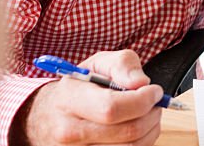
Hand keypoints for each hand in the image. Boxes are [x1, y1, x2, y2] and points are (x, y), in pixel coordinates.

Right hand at [17, 50, 162, 145]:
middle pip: (127, 132)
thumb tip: (141, 82)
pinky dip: (141, 142)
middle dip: (151, 114)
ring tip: (147, 114)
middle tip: (155, 102)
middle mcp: (70, 132)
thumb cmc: (79, 88)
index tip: (154, 91)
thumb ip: (122, 65)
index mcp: (69, 101)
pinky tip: (137, 128)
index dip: (142, 100)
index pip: (112, 109)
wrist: (48, 116)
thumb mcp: (97, 64)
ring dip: (149, 130)